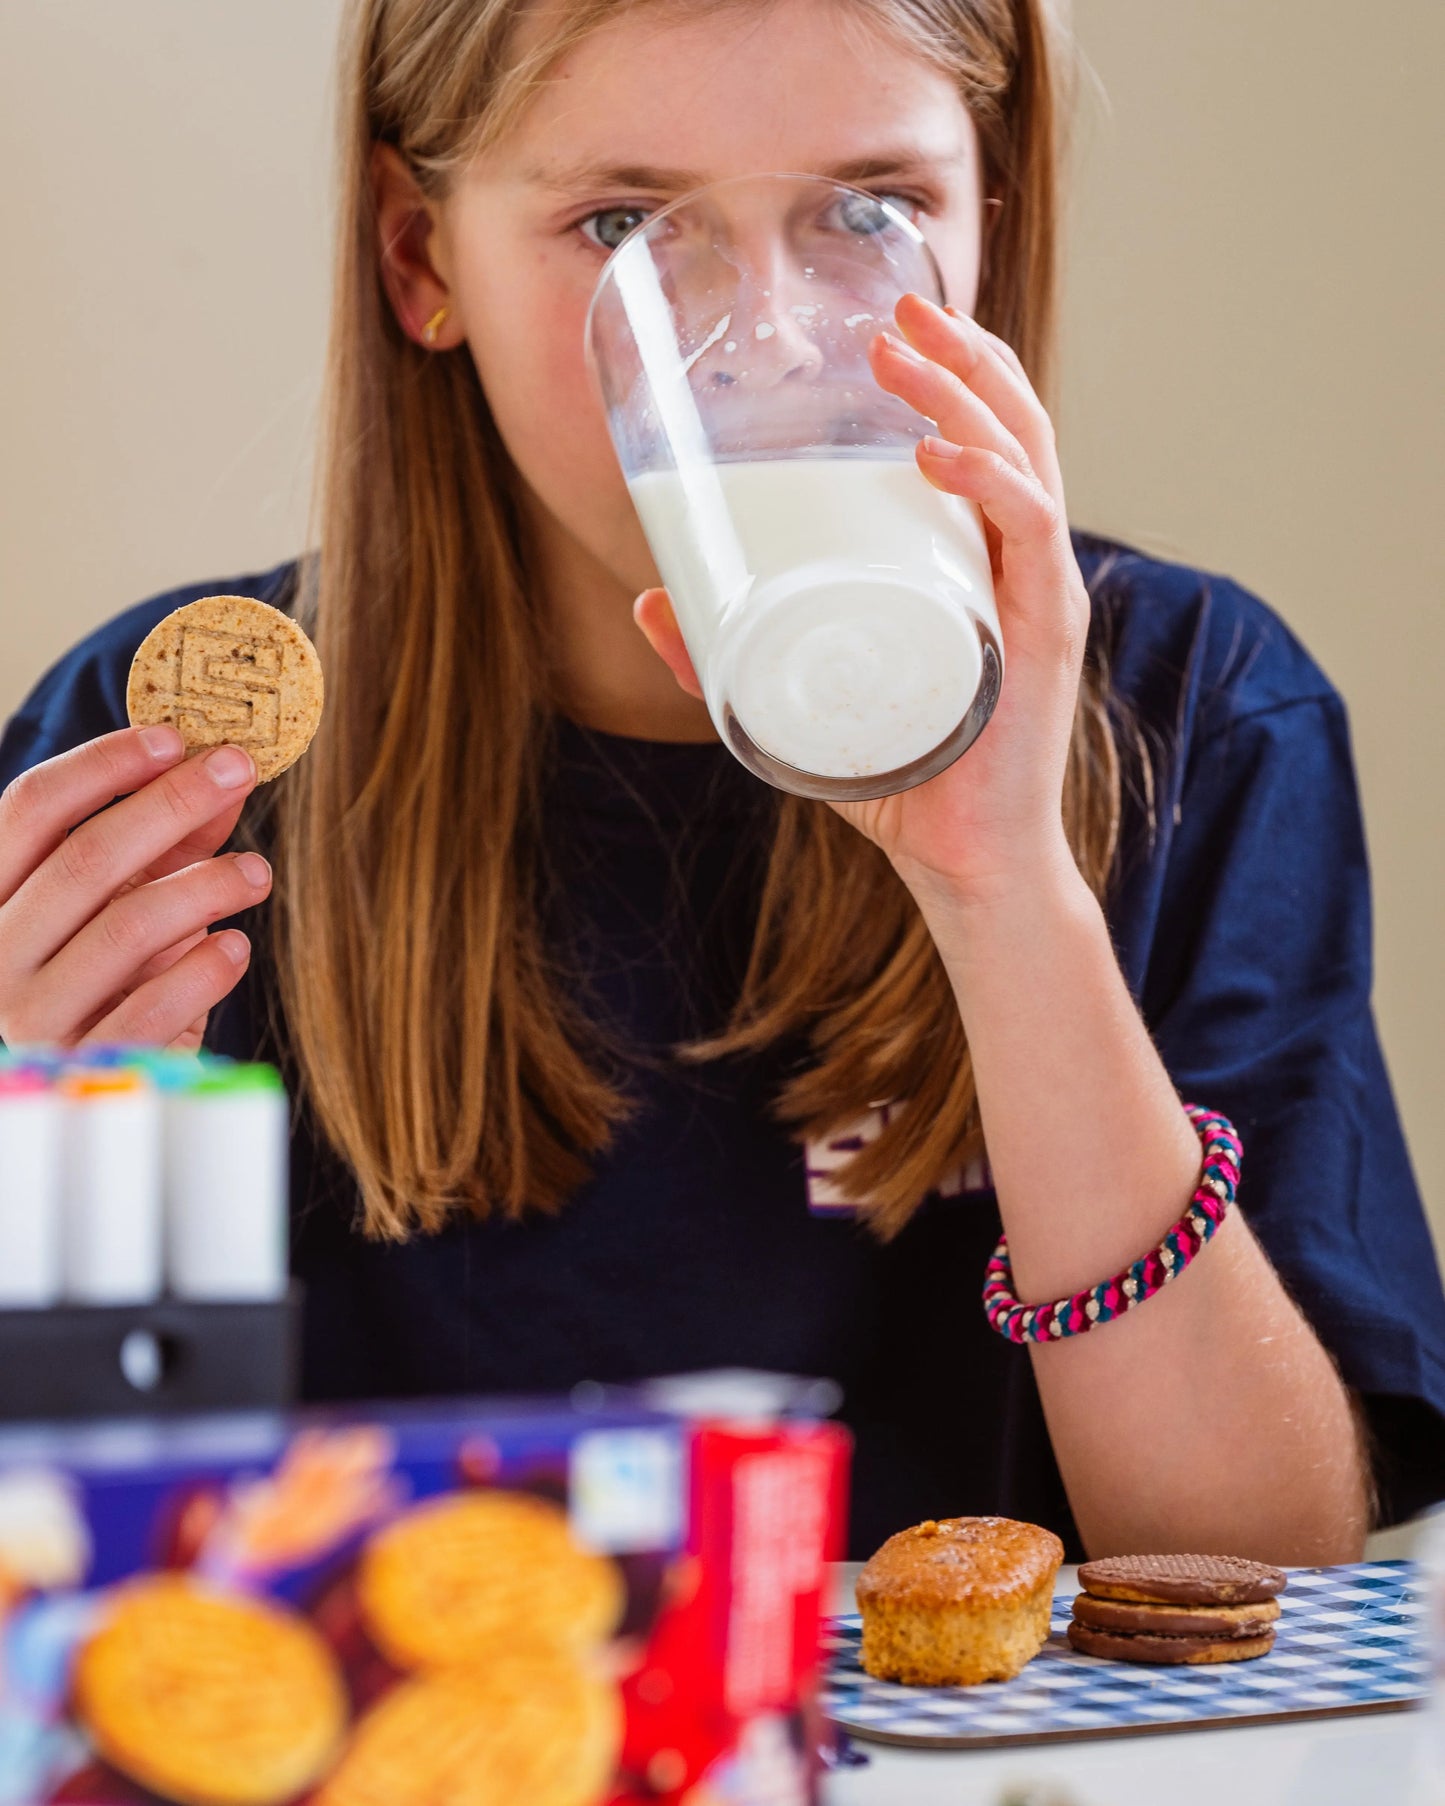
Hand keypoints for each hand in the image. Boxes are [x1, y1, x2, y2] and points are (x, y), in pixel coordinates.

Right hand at [0, 726, 270, 1048]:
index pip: (30, 809)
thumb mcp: (128, 900)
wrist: (91, 1094)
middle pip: (84, 859)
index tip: (174, 736)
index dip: (101, 765)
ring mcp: (34, 1016)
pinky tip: (237, 946)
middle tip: (238, 770)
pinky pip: (153, 1008)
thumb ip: (169, 844)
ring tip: (257, 871)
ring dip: (205, 886)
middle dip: (171, 805)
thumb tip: (227, 775)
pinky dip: (203, 970)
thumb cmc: (111, 980)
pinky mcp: (88, 1065)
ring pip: (125, 929)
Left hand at [635, 291, 1089, 907]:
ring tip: (902, 354)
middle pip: (1009, 422)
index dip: (950, 367)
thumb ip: (723, 657)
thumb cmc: (899, 776)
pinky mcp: (1042, 632)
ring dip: (962, 392)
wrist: (964, 860)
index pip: (984, 436)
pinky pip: (1027, 531)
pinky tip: (934, 455)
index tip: (887, 324)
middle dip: (958, 352)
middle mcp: (1017, 559)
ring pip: (1021, 456)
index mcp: (977, 558)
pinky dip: (987, 481)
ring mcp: (1036, 589)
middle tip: (897, 308)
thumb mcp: (799, 700)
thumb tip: (646, 603)